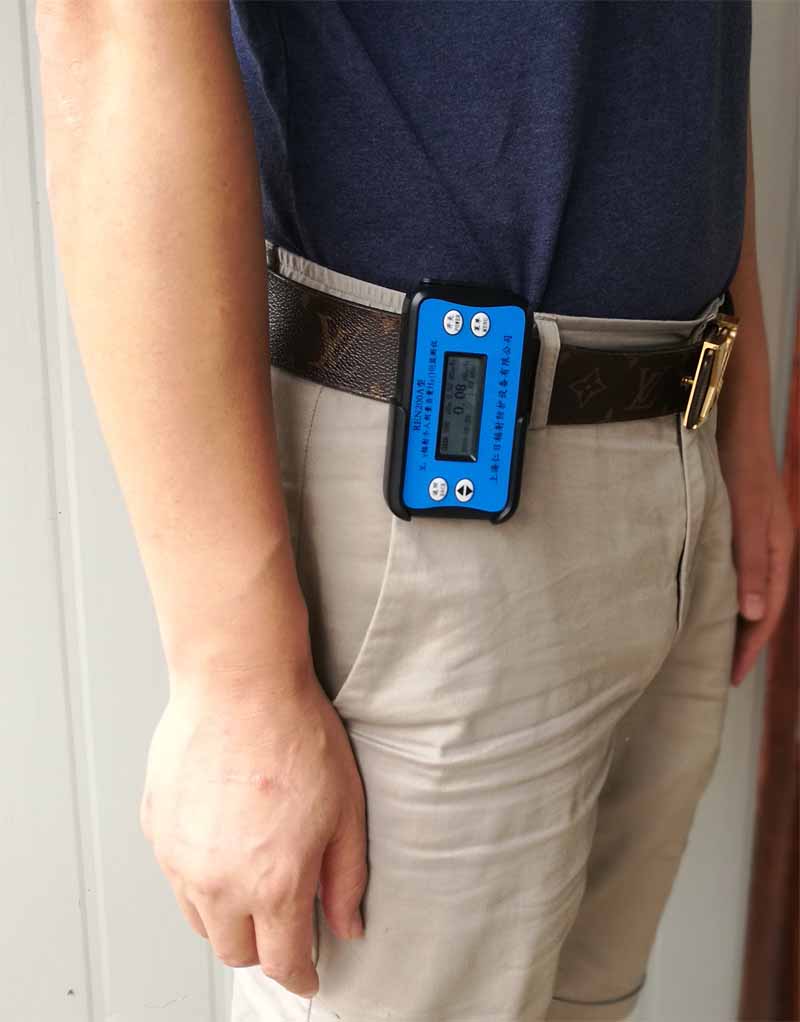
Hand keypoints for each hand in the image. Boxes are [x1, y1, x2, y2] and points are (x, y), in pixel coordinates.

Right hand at [139, 664, 366, 996]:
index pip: (282, 962)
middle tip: (284, 918)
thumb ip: (345, 878)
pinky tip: (223, 838)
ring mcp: (179, 857)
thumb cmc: (295, 736)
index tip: (308, 974)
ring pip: (200, 919)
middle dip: (263, 946)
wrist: (240, 683)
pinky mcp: (156, 829)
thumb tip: (348, 925)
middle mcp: (218, 883)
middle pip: (235, 950)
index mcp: (273, 884)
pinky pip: (176, 875)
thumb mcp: (345, 809)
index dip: (300, 976)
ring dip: (227, 914)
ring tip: (252, 875)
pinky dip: (199, 875)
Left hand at [718, 434, 795, 686]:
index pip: (767, 612)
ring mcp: (752, 538)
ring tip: (709, 645)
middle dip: (743, 640)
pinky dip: (721, 591)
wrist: (733, 425)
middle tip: (720, 671)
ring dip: (731, 617)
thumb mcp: (748, 519)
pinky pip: (731, 571)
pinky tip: (703, 598)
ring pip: (745, 589)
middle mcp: (768, 549)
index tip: (732, 676)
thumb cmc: (741, 469)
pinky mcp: (734, 526)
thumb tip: (754, 617)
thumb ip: (750, 565)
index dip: (751, 645)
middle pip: (759, 606)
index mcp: (777, 552)